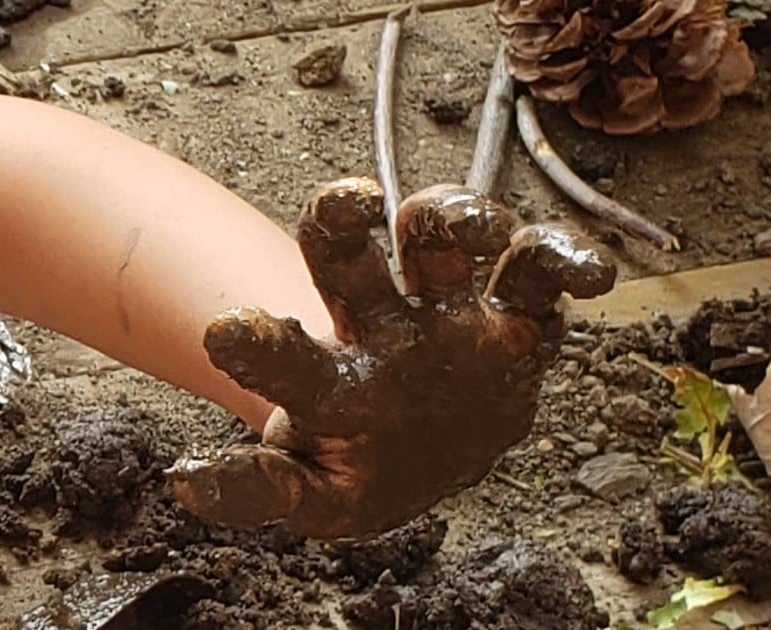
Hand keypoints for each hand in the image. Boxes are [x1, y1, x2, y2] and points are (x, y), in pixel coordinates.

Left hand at [166, 177, 615, 538]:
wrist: (425, 444)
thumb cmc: (357, 461)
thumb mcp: (310, 493)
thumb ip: (257, 490)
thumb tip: (182, 483)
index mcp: (330, 378)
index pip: (285, 352)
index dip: (258, 344)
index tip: (230, 334)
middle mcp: (386, 328)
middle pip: (357, 258)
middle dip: (345, 224)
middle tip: (348, 204)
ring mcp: (452, 315)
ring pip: (448, 243)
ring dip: (459, 219)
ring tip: (470, 229)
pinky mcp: (516, 321)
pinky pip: (541, 282)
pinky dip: (564, 266)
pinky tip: (588, 277)